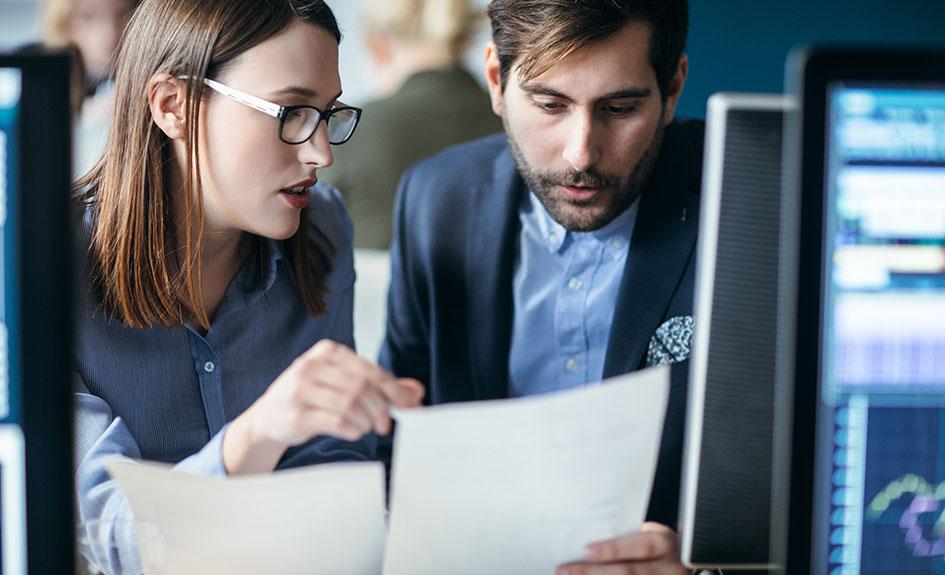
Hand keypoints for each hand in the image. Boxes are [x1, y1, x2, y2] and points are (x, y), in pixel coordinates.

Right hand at [223, 339, 423, 473]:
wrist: (266, 419)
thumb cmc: (310, 399)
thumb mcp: (342, 385)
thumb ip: (379, 386)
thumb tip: (416, 391)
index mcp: (327, 352)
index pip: (369, 369)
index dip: (394, 390)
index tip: (411, 406)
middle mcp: (311, 365)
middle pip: (362, 386)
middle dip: (382, 408)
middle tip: (387, 425)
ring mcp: (300, 389)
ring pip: (351, 403)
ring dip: (366, 420)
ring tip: (366, 427)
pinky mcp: (295, 414)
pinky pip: (336, 421)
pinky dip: (352, 429)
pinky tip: (353, 432)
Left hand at [557, 522, 686, 574]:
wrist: (678, 564)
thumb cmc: (653, 546)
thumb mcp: (648, 535)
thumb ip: (624, 537)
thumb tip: (585, 544)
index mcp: (665, 544)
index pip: (640, 546)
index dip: (613, 550)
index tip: (586, 551)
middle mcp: (669, 568)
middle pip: (629, 573)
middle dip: (593, 572)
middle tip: (563, 570)